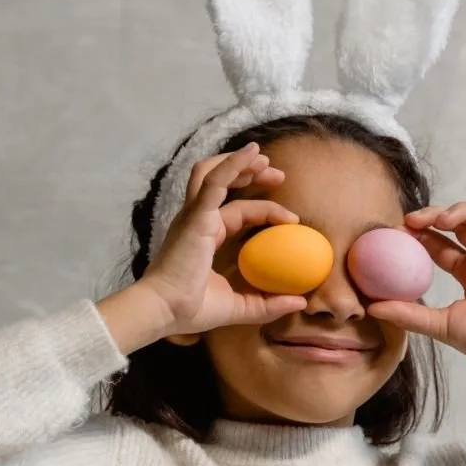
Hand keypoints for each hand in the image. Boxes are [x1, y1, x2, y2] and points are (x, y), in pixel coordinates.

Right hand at [133, 144, 308, 338]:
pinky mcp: (196, 216)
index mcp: (205, 236)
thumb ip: (268, 304)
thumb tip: (301, 301)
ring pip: (214, 173)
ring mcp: (195, 216)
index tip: (292, 220)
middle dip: (252, 173)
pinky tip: (251, 153)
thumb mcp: (239, 307)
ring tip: (264, 159)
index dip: (264, 209)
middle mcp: (198, 220)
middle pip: (224, 184)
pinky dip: (232, 164)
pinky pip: (214, 181)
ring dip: (240, 162)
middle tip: (279, 175)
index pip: (237, 211)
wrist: (164, 311)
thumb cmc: (191, 310)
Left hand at [367, 202, 465, 404]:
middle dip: (435, 215)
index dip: (421, 233)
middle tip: (413, 219)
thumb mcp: (438, 324)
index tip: (399, 231)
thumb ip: (407, 313)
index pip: (440, 244)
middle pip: (459, 223)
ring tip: (443, 220)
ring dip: (463, 211)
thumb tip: (371, 308)